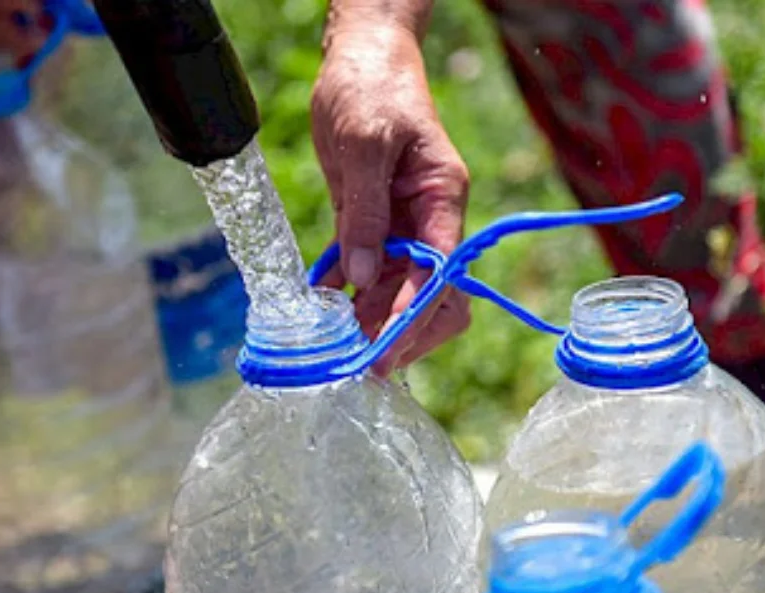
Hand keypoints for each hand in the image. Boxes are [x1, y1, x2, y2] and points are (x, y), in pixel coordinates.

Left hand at [311, 22, 470, 375]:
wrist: (359, 59)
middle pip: (432, 294)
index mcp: (442, 199)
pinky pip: (367, 271)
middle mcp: (429, 220)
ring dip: (372, 321)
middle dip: (402, 331)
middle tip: (363, 362)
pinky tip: (322, 310)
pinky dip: (347, 293)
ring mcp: (402, 224)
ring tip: (339, 347)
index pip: (441, 272)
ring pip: (399, 291)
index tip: (386, 347)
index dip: (415, 314)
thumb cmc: (371, 89)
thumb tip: (364, 277)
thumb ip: (364, 212)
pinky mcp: (372, 222)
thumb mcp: (365, 144)